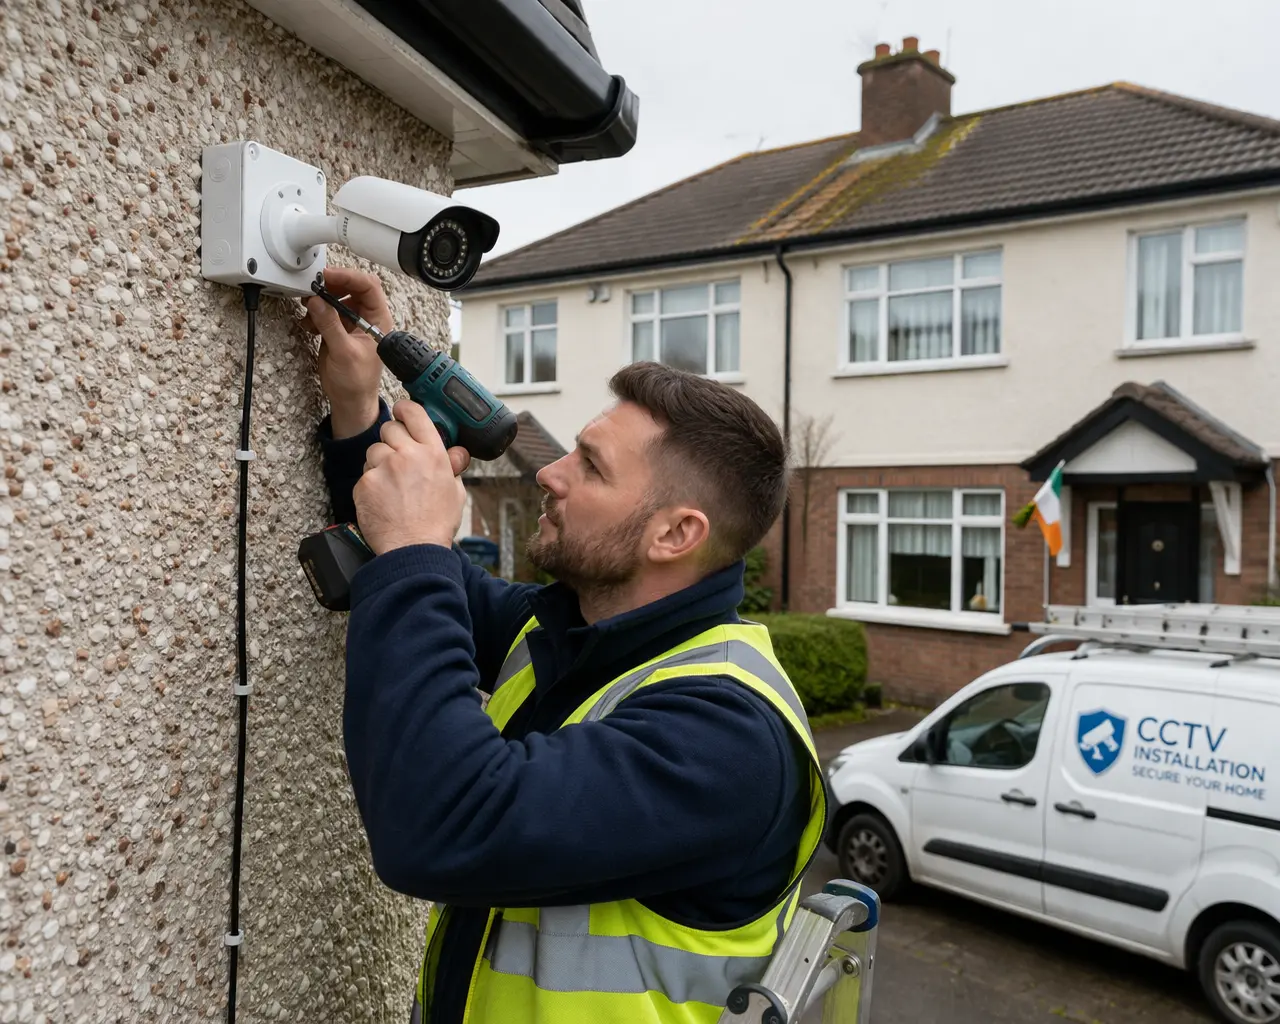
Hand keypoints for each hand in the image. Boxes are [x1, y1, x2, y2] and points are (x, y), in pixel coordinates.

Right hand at [302, 266, 392, 438]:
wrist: (349, 401)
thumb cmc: (358, 382)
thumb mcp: (344, 353)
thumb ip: (330, 325)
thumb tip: (317, 301)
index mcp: (378, 320)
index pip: (368, 286)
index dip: (348, 276)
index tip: (327, 275)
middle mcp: (366, 317)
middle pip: (351, 287)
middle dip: (331, 286)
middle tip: (313, 286)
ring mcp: (351, 322)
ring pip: (336, 298)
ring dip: (320, 299)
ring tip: (308, 306)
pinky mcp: (337, 329)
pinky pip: (325, 311)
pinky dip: (314, 313)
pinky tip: (309, 323)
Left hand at [353, 400, 472, 554]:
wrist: (413, 550)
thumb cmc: (435, 525)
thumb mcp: (455, 492)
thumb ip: (453, 467)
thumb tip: (458, 452)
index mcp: (432, 453)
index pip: (414, 414)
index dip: (405, 410)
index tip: (402, 412)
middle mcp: (407, 455)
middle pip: (389, 428)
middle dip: (392, 441)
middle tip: (398, 459)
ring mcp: (383, 468)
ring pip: (373, 451)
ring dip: (379, 463)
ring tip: (392, 486)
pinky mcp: (365, 483)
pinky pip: (364, 474)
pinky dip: (370, 485)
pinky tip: (382, 500)